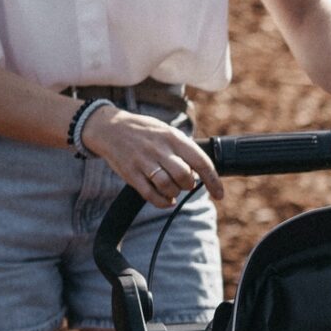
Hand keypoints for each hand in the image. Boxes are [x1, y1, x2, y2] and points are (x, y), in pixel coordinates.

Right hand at [82, 105, 223, 208]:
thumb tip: (200, 173)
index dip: (213, 180)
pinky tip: (166, 200)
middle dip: (188, 185)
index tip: (219, 194)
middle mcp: (159, 149)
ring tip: (172, 190)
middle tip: (184, 183)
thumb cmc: (144, 132)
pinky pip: (150, 195)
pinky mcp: (131, 174)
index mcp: (173, 137)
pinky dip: (162, 202)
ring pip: (168, 186)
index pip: (200, 161)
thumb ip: (183, 150)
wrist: (110, 128)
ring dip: (174, 193)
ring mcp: (143, 161)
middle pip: (184, 176)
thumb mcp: (167, 132)